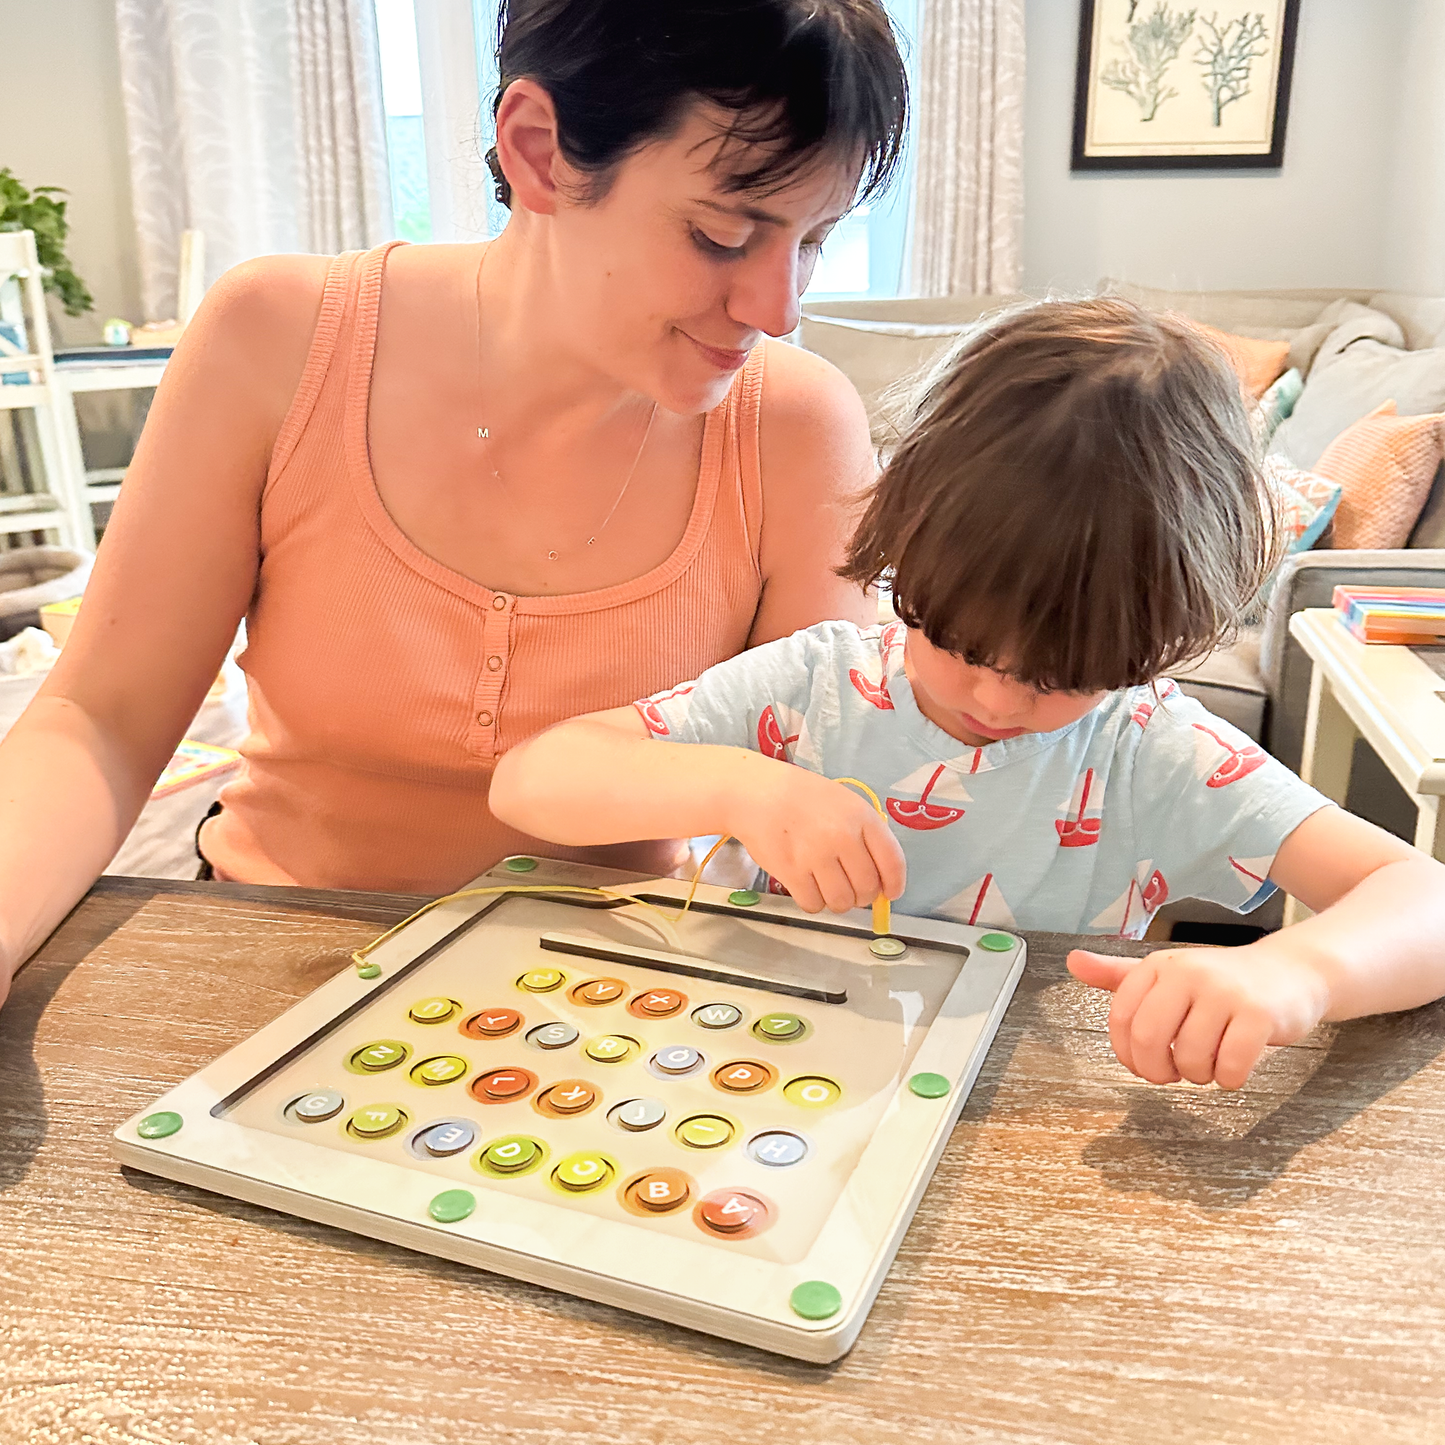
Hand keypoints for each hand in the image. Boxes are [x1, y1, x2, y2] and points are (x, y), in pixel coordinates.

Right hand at [726, 759, 905, 914]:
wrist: (756, 792)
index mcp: (862, 817)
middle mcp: (843, 837)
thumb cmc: (803, 797)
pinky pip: (814, 905)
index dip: (894, 884)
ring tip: (826, 886)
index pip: (892, 861)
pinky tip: (807, 886)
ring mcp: (816, 856)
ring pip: (842, 902)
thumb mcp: (844, 803)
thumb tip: (881, 879)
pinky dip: (813, 902)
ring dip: (838, 901)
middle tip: (850, 887)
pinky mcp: (791, 873)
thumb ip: (865, 836)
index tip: (890, 894)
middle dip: (862, 895)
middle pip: (868, 888)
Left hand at [1067, 942, 1333, 1088]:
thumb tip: (1072, 961)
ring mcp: (1225, 992)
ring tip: (1210, 1062)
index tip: (1144, 1063)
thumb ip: (1118, 975)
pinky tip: (1236, 1065)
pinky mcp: (1259, 1015)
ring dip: (1198, 1076)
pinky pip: (1230, 1067)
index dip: (1128, 1053)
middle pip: (1150, 1040)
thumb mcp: (1167, 974)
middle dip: (1158, 1071)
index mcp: (1158, 965)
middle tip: (1174, 1073)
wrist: (1292, 973)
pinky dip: (1230, 1079)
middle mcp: (1188, 972)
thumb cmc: (1221, 983)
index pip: (1121, 1019)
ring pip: (1190, 1059)